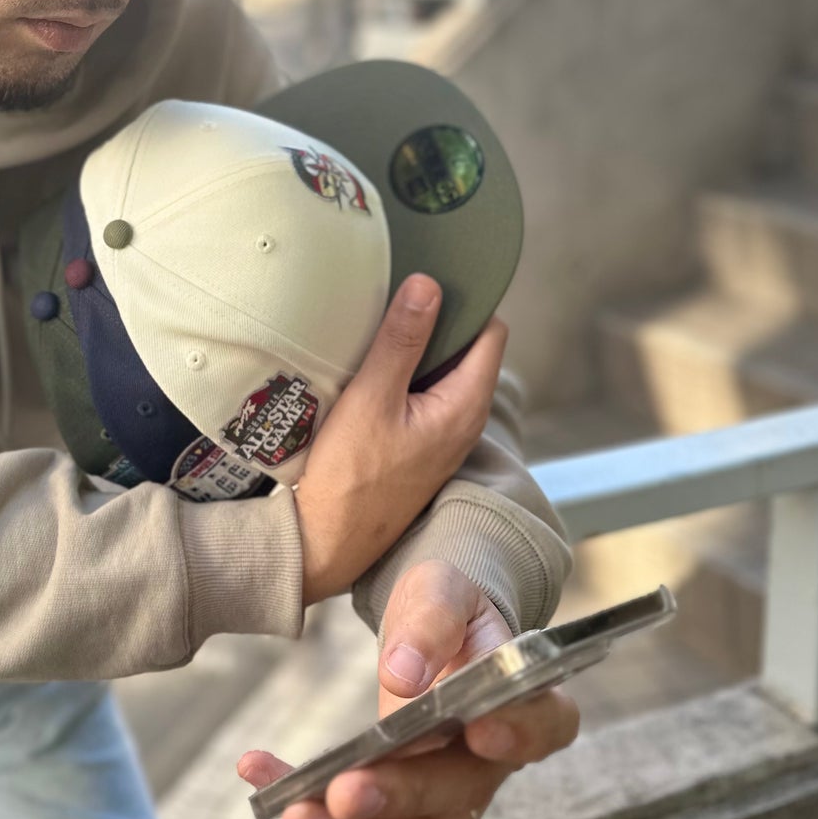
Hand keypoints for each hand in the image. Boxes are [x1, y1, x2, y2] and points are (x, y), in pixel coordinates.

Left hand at [238, 562, 578, 818]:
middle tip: (343, 792)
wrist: (430, 626)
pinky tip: (258, 773)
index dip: (518, 735)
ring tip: (294, 817)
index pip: (544, 725)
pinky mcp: (401, 806)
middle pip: (462, 795)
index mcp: (523, 699)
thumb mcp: (442, 589)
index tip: (478, 730)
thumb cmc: (448, 608)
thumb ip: (432, 620)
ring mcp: (450, 793)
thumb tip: (404, 674)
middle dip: (400, 798)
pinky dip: (310, 808)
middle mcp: (494, 761)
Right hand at [293, 278, 506, 604]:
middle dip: (439, 320)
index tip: (433, 278)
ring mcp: (443, 437)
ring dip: (418, 348)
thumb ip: (402, 340)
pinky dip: (406, 375)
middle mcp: (464, 421)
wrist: (326, 541)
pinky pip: (424, 394)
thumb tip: (428, 285)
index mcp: (465, 406)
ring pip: (443, 372)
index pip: (491, 333)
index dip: (468, 301)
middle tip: (399, 294)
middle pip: (468, 350)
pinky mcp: (419, 446)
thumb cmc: (350, 477)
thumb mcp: (371, 397)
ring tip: (382, 325)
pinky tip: (373, 366)